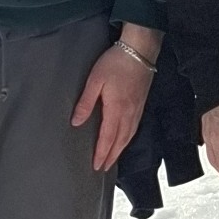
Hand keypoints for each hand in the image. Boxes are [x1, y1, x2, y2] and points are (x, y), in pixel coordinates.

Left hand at [72, 31, 157, 171]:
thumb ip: (86, 102)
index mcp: (117, 109)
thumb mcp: (95, 80)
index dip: (102, 153)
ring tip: (113, 159)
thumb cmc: (117, 62)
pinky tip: (125, 139)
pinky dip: (128, 138)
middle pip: (120, 141)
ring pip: (129, 136)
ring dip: (120, 150)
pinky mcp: (141, 103)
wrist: (140, 50)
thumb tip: (77, 121)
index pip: (108, 138)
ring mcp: (137, 109)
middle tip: (103, 169)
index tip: (96, 166)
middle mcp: (129, 113)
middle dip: (111, 156)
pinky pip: (135, 127)